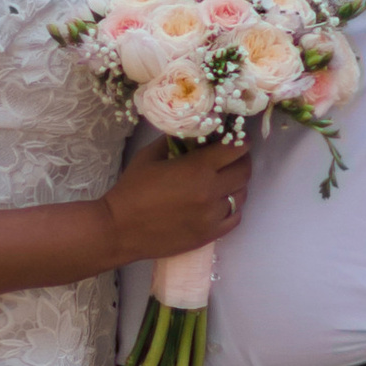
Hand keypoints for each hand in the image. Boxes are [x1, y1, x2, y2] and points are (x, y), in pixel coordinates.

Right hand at [102, 133, 252, 265]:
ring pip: (241, 195)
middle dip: (242, 160)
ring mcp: (212, 216)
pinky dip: (233, 208)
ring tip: (226, 180)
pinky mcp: (210, 235)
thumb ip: (174, 140)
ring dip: (237, 185)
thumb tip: (193, 131)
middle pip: (244, 171)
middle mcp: (211, 191)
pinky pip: (235, 217)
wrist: (120, 229)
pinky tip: (222, 203)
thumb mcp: (150, 156)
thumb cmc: (132, 189)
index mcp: (198, 168)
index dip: (240, 141)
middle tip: (234, 157)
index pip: (235, 150)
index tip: (237, 139)